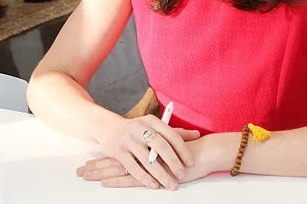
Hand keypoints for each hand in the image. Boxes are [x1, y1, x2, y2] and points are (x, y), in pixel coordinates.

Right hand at [82, 115, 199, 189]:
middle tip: (182, 175)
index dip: (182, 149)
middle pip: (161, 146)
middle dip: (173, 162)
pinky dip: (144, 178)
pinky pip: (133, 167)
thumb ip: (175, 132)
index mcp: (152, 121)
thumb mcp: (155, 126)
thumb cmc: (137, 129)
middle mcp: (140, 128)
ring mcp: (128, 140)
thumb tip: (197, 134)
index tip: (191, 162)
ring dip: (161, 174)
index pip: (171, 135)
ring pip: (147, 160)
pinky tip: (154, 185)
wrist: (108, 127)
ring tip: (171, 184)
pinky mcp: (118, 151)